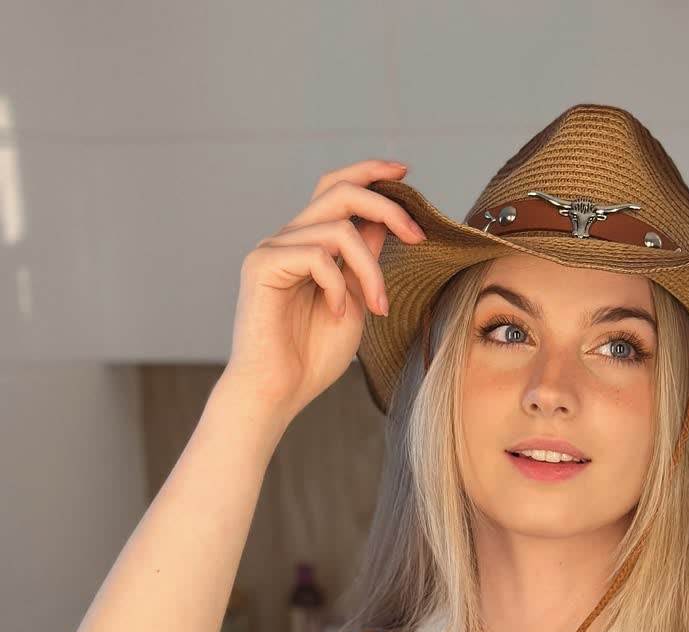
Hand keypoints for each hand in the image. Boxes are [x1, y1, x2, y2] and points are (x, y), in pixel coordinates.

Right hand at [222, 158, 426, 423]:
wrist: (277, 392)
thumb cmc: (312, 357)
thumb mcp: (354, 302)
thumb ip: (363, 262)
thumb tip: (381, 222)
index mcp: (308, 244)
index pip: (337, 190)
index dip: (369, 174)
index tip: (405, 175)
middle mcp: (287, 239)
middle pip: (338, 190)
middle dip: (386, 206)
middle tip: (418, 235)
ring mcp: (272, 249)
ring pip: (338, 229)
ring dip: (371, 269)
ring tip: (378, 307)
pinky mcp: (262, 265)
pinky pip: (317, 256)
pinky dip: (338, 285)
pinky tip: (337, 313)